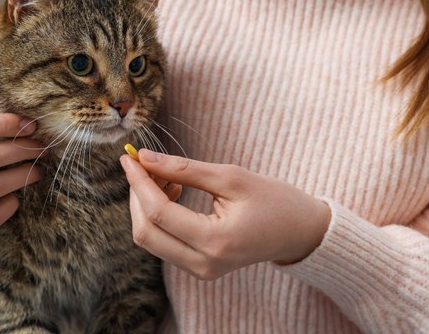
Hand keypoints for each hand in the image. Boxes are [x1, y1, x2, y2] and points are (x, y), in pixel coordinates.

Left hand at [120, 150, 330, 279]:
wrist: (300, 232)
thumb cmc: (274, 200)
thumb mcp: (231, 177)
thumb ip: (185, 169)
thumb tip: (145, 159)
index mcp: (215, 242)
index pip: (159, 213)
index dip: (139, 182)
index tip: (129, 157)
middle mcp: (203, 264)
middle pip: (146, 232)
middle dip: (138, 195)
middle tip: (144, 165)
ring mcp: (201, 271)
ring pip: (151, 239)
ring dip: (147, 206)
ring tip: (167, 176)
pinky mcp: (200, 268)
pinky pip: (164, 243)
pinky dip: (159, 217)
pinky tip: (174, 192)